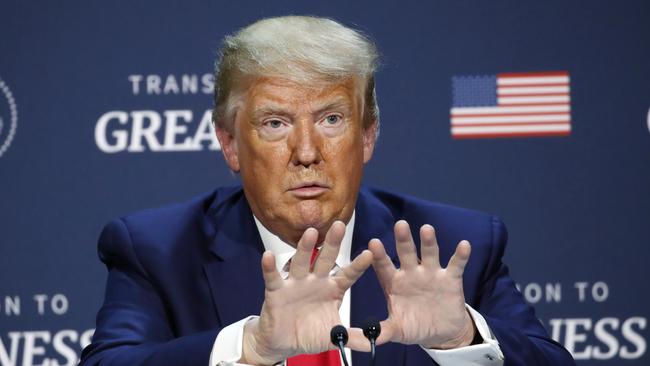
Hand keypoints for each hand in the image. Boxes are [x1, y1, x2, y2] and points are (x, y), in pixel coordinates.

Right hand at [240, 221, 372, 364]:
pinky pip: (273, 277)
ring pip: (302, 262)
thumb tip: (375, 342)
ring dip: (305, 248)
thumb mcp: (334, 336)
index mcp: (332, 289)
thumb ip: (354, 337)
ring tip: (311, 233)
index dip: (358, 265)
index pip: (348, 274)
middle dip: (332, 243)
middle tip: (340, 225)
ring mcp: (296, 284)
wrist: (284, 342)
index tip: (369, 253)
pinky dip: (270, 267)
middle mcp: (315, 281)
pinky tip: (268, 255)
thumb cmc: (309, 333)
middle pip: (325, 259)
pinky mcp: (276, 291)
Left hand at [361, 220, 474, 349]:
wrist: (440, 332)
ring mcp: (431, 274)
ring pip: (429, 254)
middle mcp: (411, 273)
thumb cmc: (414, 326)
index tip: (373, 243)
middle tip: (400, 224)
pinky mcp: (450, 279)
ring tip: (427, 229)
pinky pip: (455, 265)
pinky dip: (460, 255)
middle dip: (403, 239)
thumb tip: (364, 337)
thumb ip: (382, 331)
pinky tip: (464, 245)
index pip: (384, 266)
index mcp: (394, 283)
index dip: (379, 255)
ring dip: (429, 242)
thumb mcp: (397, 330)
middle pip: (406, 253)